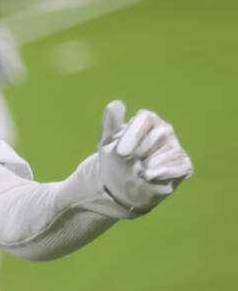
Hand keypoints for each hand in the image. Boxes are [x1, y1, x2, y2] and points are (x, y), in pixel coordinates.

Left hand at [94, 100, 192, 216]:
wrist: (122, 187)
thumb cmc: (115, 160)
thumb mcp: (107, 143)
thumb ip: (111, 123)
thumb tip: (116, 102)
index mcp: (147, 120)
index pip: (147, 117)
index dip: (134, 135)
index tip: (121, 153)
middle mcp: (165, 130)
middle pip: (160, 134)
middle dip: (139, 152)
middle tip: (129, 162)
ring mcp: (175, 147)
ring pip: (170, 151)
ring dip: (148, 165)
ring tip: (138, 170)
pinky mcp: (183, 165)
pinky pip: (181, 166)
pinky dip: (164, 173)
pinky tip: (148, 177)